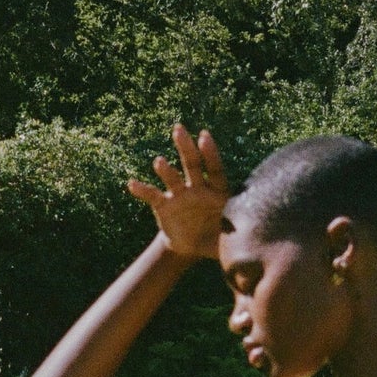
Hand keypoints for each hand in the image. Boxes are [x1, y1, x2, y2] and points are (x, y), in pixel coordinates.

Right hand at [126, 123, 228, 261]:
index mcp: (216, 190)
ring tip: (159, 162)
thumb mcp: (228, 237)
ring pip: (172, 178)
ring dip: (165, 170)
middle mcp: (197, 187)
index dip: (210, 153)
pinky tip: (132, 184)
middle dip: (186, 147)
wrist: (194, 246)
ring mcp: (179, 195)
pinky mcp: (164, 205)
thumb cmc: (216, 237)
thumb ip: (234, 234)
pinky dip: (142, 190)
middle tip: (178, 130)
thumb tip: (244, 237)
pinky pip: (153, 196)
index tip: (204, 136)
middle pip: (191, 164)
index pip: (214, 169)